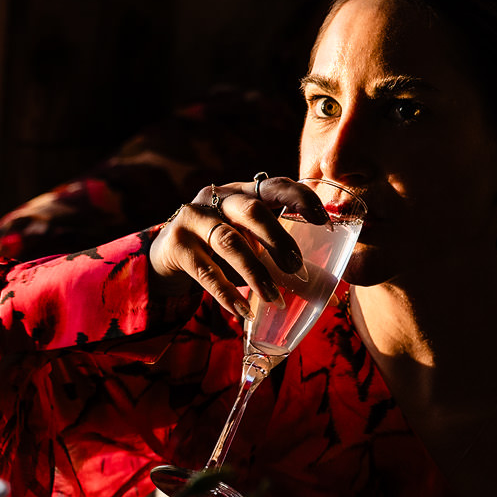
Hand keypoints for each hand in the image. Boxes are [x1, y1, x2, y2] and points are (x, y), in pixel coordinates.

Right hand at [149, 177, 326, 317]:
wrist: (165, 254)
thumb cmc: (219, 248)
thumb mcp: (248, 242)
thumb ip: (280, 259)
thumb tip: (331, 297)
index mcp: (241, 191)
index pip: (274, 185)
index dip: (299, 198)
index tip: (323, 220)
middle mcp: (216, 198)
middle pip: (251, 211)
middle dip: (278, 240)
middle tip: (297, 268)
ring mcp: (193, 220)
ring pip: (229, 242)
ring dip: (255, 272)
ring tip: (274, 298)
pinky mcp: (176, 245)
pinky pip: (206, 272)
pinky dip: (227, 293)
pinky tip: (244, 311)